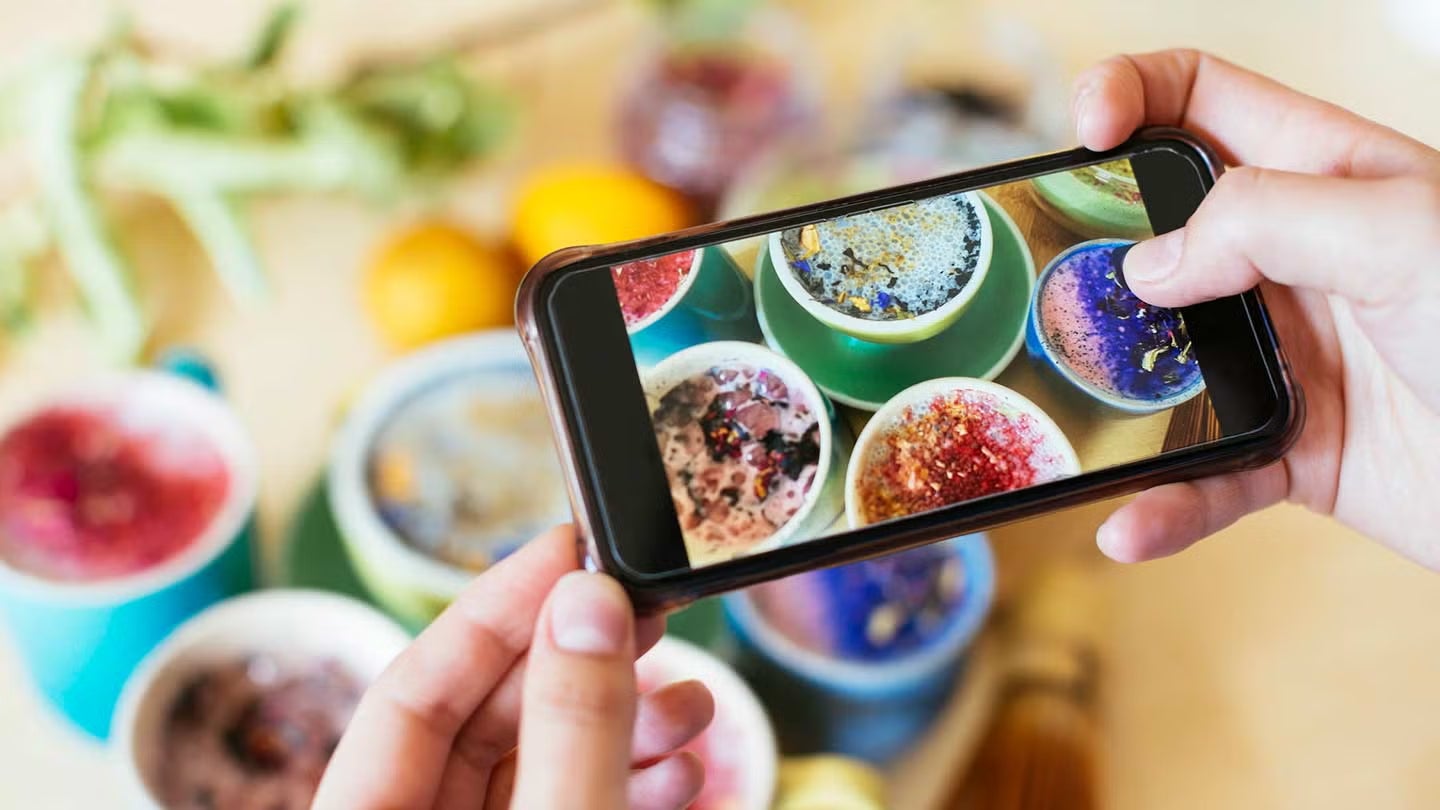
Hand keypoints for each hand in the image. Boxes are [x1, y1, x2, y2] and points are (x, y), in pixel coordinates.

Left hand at [313, 525, 713, 809]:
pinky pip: (567, 806)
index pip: (409, 690)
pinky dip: (624, 784)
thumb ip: (571, 732)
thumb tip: (585, 604)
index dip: (493, 610)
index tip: (569, 548)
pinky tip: (678, 769)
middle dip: (577, 664)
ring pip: (535, 765)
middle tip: (647, 610)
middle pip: (481, 721)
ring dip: (620, 728)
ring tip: (690, 707)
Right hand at [1073, 49, 1439, 566]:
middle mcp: (1292, 261)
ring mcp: (1285, 356)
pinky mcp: (1289, 448)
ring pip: (1159, 362)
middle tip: (1055, 283)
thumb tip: (1151, 265)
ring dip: (1110, 394)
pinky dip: (1165, 503)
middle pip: (1153, 231)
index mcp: (1322, 176)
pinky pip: (1204, 474)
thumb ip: (1266, 218)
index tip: (1082, 137)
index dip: (1130, 95)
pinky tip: (1130, 524)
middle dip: (1089, 252)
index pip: (1201, 99)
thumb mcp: (1401, 233)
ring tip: (1071, 415)